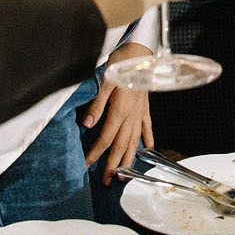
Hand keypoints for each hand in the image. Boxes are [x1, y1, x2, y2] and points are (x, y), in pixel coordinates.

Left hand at [83, 45, 155, 182]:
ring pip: (134, 142)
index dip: (95, 154)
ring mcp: (140, 113)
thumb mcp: (104, 82)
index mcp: (120, 110)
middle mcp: (132, 116)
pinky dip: (147, 141)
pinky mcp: (146, 108)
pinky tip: (147, 151)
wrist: (139, 53)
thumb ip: (96, 105)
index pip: (105, 138)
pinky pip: (147, 128)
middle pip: (121, 146)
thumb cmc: (121, 64)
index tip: (86, 166)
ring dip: (128, 159)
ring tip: (124, 175)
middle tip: (107, 182)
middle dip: (113, 166)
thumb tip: (86, 125)